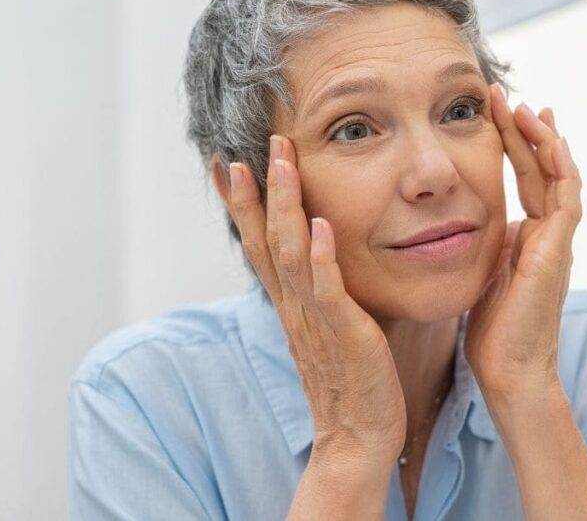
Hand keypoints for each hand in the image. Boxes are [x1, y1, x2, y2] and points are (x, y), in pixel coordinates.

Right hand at [225, 135, 405, 463]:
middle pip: (263, 240)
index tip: (228, 164)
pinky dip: (320, 257)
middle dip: (254, 193)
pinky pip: (327, 290)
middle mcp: (294, 307)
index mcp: (291, 305)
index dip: (243, 205)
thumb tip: (326, 258)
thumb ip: (324, 294)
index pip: (258, 245)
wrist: (358, 437)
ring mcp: (315, 319)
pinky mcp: (344, 334)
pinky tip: (319, 225)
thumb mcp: (330, 328)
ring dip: (285, 206)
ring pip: (290, 253)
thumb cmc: (353, 382)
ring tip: (282, 163)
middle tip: (243, 149)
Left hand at [465, 86, 581, 401]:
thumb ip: (490, 245)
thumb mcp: (486, 274)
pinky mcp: (558, 253)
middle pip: (544, 170)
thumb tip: (477, 221)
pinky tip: (552, 143)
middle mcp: (549, 235)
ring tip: (527, 107)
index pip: (528, 179)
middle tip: (509, 96)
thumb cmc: (494, 332)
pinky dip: (562, 170)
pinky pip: (566, 202)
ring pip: (560, 178)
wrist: (510, 371)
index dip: (516, 145)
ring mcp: (558, 243)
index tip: (501, 112)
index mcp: (531, 238)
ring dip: (544, 141)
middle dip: (527, 131)